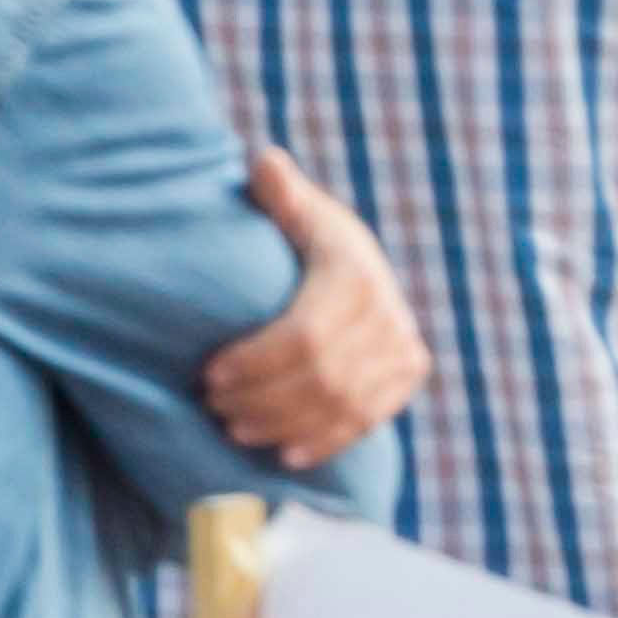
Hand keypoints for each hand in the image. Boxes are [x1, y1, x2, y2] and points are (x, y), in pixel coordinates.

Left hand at [198, 143, 425, 467]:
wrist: (360, 264)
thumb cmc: (309, 240)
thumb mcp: (295, 211)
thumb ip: (278, 193)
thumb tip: (264, 162)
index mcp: (356, 272)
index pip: (305, 336)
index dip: (255, 363)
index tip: (210, 374)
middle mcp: (388, 311)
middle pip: (320, 377)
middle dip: (260, 399)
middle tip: (214, 406)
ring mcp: (403, 346)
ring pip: (341, 404)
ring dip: (283, 424)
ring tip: (236, 428)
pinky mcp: (407, 374)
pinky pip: (366, 421)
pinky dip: (325, 442)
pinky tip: (285, 455)